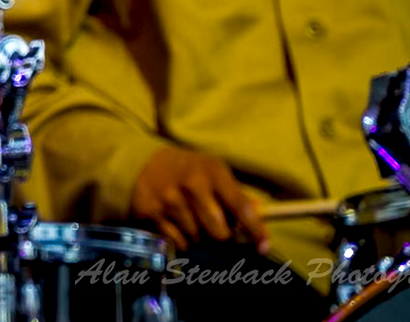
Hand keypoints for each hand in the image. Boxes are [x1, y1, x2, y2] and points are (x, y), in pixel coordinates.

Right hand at [130, 145, 268, 252]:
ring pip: (198, 238)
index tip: (263, 247)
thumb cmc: (190, 170)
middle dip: (223, 237)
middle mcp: (191, 184)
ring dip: (201, 239)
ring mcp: (169, 198)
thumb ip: (236, 194)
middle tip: (219, 232)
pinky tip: (180, 227)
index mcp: (212, 171)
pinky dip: (183, 241)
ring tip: (196, 224)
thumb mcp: (214, 172)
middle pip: (219, 231)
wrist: (145, 162)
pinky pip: (178, 242)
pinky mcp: (151, 211)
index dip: (255, 230)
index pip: (240, 206)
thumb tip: (258, 214)